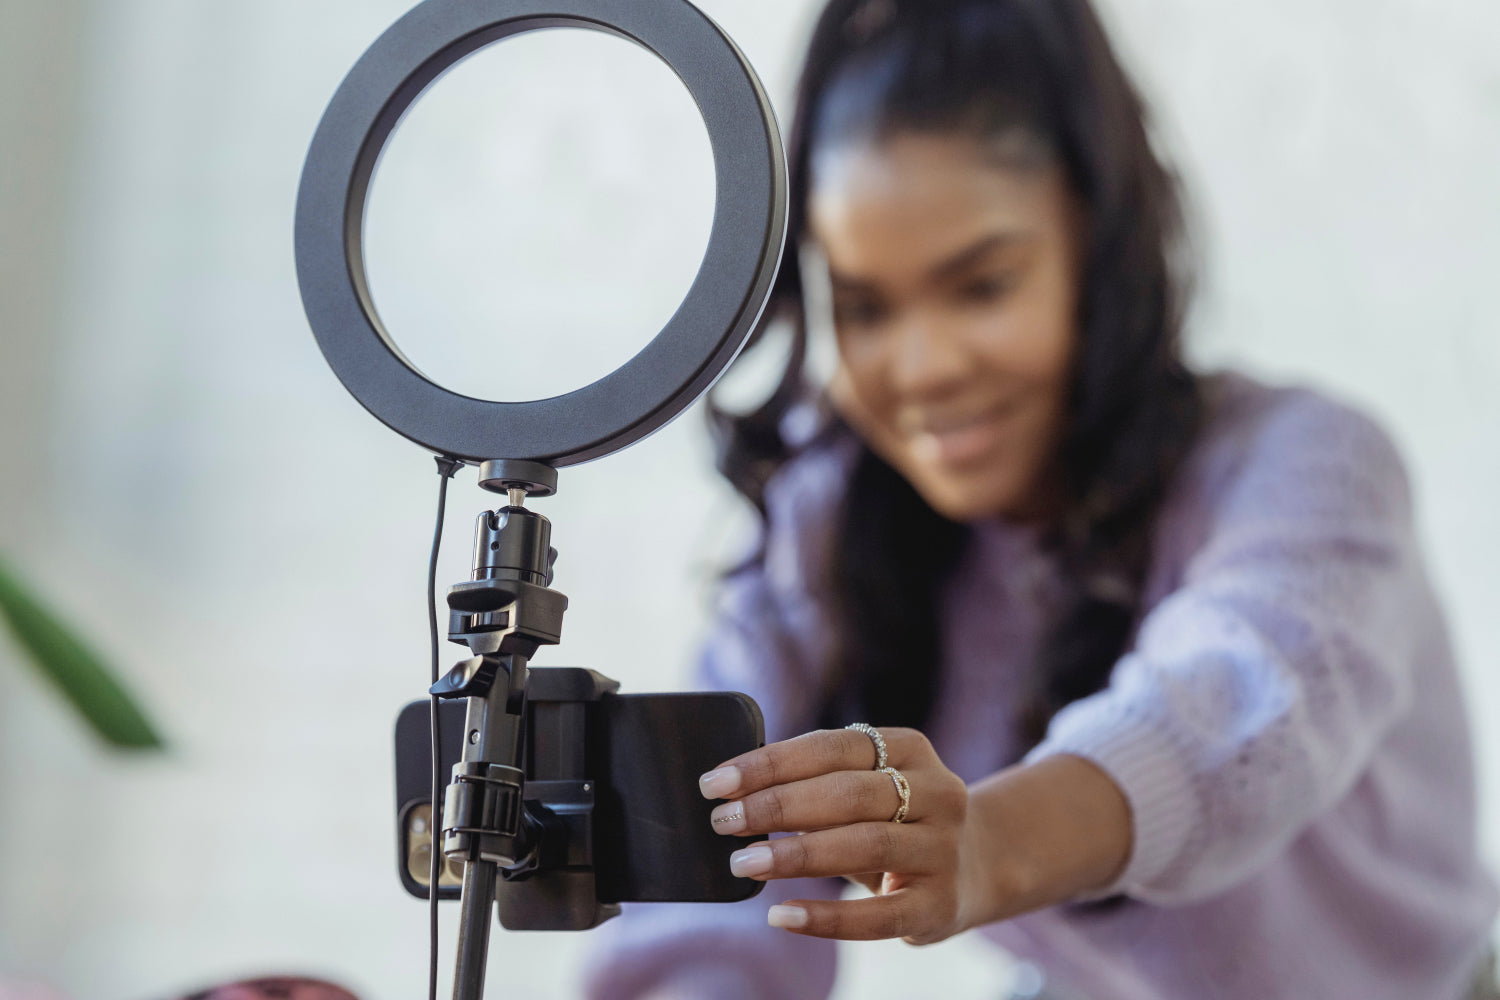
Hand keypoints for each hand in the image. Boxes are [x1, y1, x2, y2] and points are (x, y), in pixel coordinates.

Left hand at [698, 727, 977, 943]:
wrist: (975, 865)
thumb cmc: (895, 819)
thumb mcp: (869, 786)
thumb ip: (817, 782)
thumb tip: (733, 792)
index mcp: (910, 748)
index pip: (832, 747)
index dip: (770, 763)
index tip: (716, 782)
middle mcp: (937, 792)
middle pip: (848, 793)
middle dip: (776, 806)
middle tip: (723, 822)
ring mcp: (943, 849)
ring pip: (864, 845)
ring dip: (795, 854)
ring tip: (743, 863)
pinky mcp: (940, 904)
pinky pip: (878, 915)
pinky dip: (826, 918)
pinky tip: (781, 916)